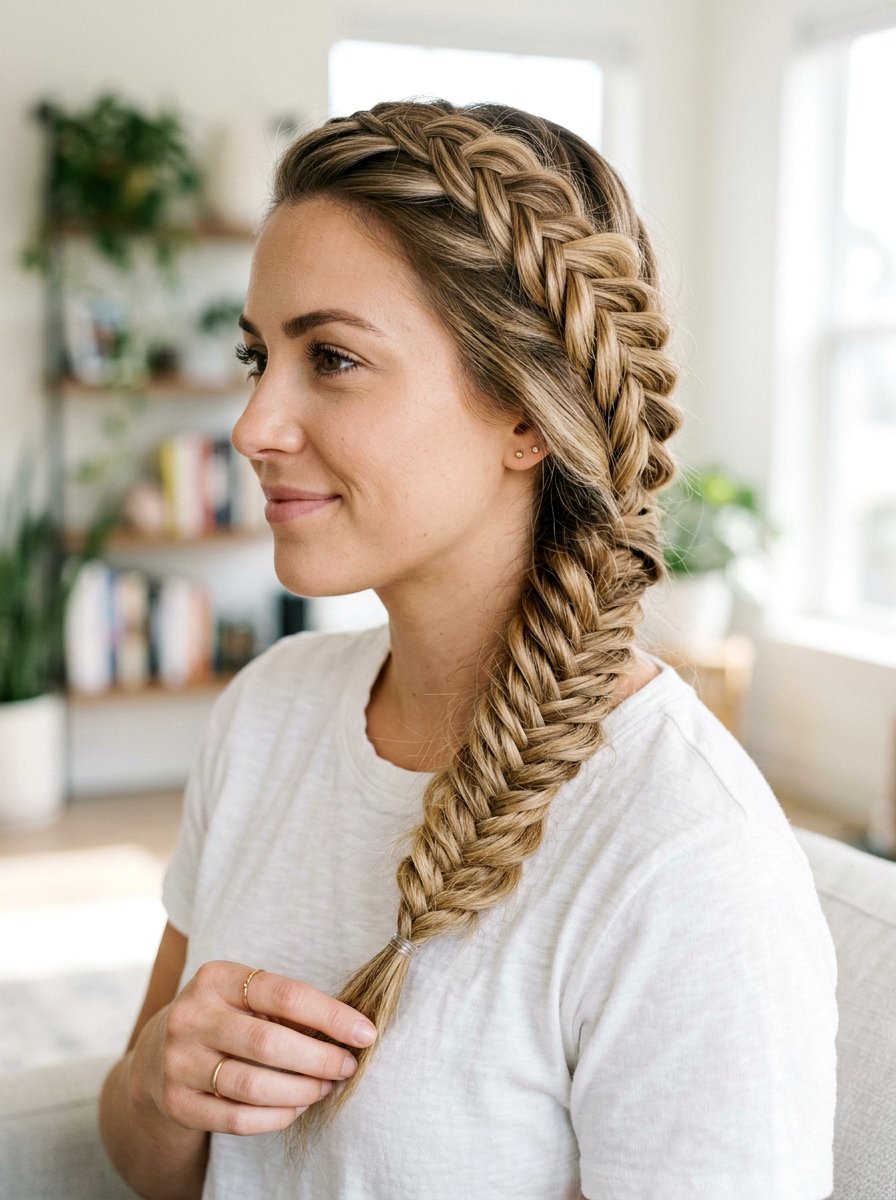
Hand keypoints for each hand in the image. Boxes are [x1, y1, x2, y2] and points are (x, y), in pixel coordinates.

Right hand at [129, 961, 377, 1136]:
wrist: (155, 1058)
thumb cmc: (223, 1019)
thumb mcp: (243, 996)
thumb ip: (285, 1007)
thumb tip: (350, 1029)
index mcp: (216, 977)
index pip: (285, 994)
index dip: (331, 1016)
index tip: (366, 1033)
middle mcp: (192, 1016)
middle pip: (270, 1043)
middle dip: (320, 1059)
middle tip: (348, 1067)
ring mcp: (179, 1061)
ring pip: (254, 1086)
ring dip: (302, 1092)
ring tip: (325, 1088)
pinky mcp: (176, 1102)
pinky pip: (236, 1119)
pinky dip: (275, 1118)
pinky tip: (295, 1109)